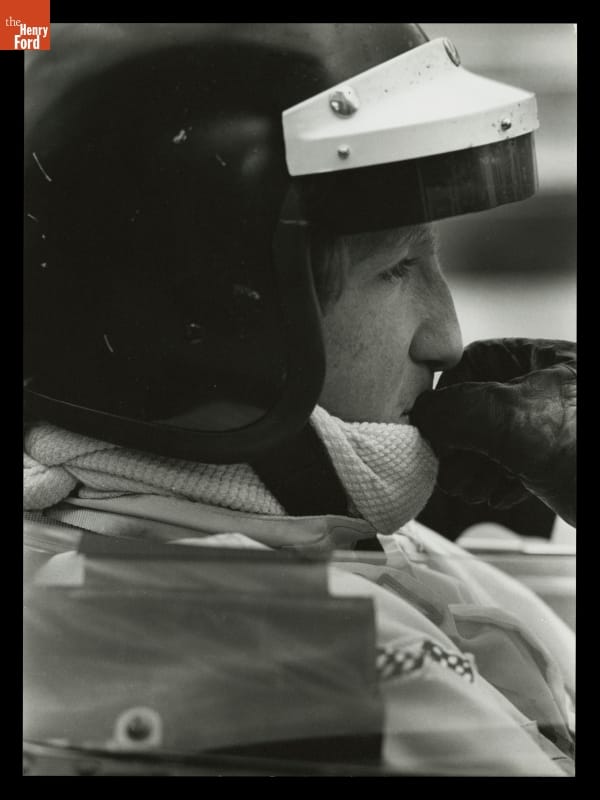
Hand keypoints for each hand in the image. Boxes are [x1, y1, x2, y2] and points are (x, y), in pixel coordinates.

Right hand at [411, 339, 575, 525]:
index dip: (447, 397)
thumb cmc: (592, 450)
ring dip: (475, 466)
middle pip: (482, 405)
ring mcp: (559, 427)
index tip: (431, 431)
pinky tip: (496, 496)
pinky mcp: (567, 462)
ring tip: (467, 488)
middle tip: (446, 468)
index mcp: (543, 359)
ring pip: (498, 438)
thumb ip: (458, 411)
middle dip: (458, 442)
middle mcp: (550, 388)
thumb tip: (419, 419)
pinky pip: (520, 464)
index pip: (474, 363)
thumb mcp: (518, 421)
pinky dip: (500, 480)